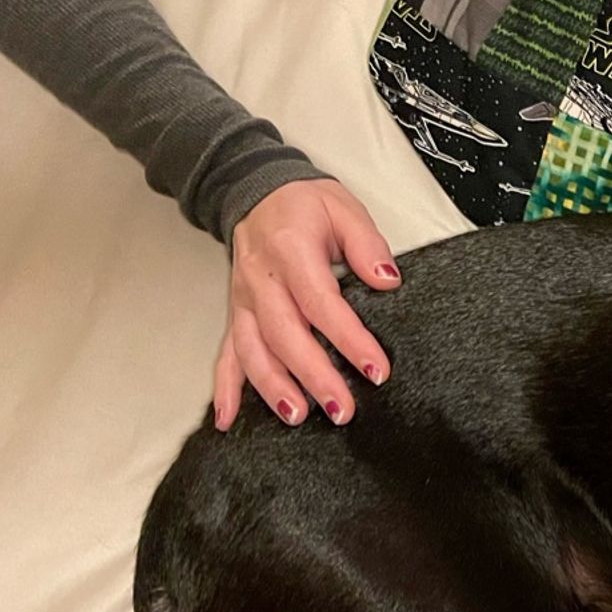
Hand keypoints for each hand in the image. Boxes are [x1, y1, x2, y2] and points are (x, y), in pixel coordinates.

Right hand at [214, 179, 400, 429]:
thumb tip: (387, 279)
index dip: (349, 339)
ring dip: (272, 387)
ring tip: (298, 417)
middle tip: (342, 409)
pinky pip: (226, 353)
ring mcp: (243, 300)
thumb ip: (367, 244)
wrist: (258, 191)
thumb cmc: (306, 205)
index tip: (376, 370)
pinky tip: (227, 419)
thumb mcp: (344, 209)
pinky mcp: (236, 313)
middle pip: (285, 335)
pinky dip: (223, 388)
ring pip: (252, 350)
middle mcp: (260, 280)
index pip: (321, 303)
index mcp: (290, 252)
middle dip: (313, 376)